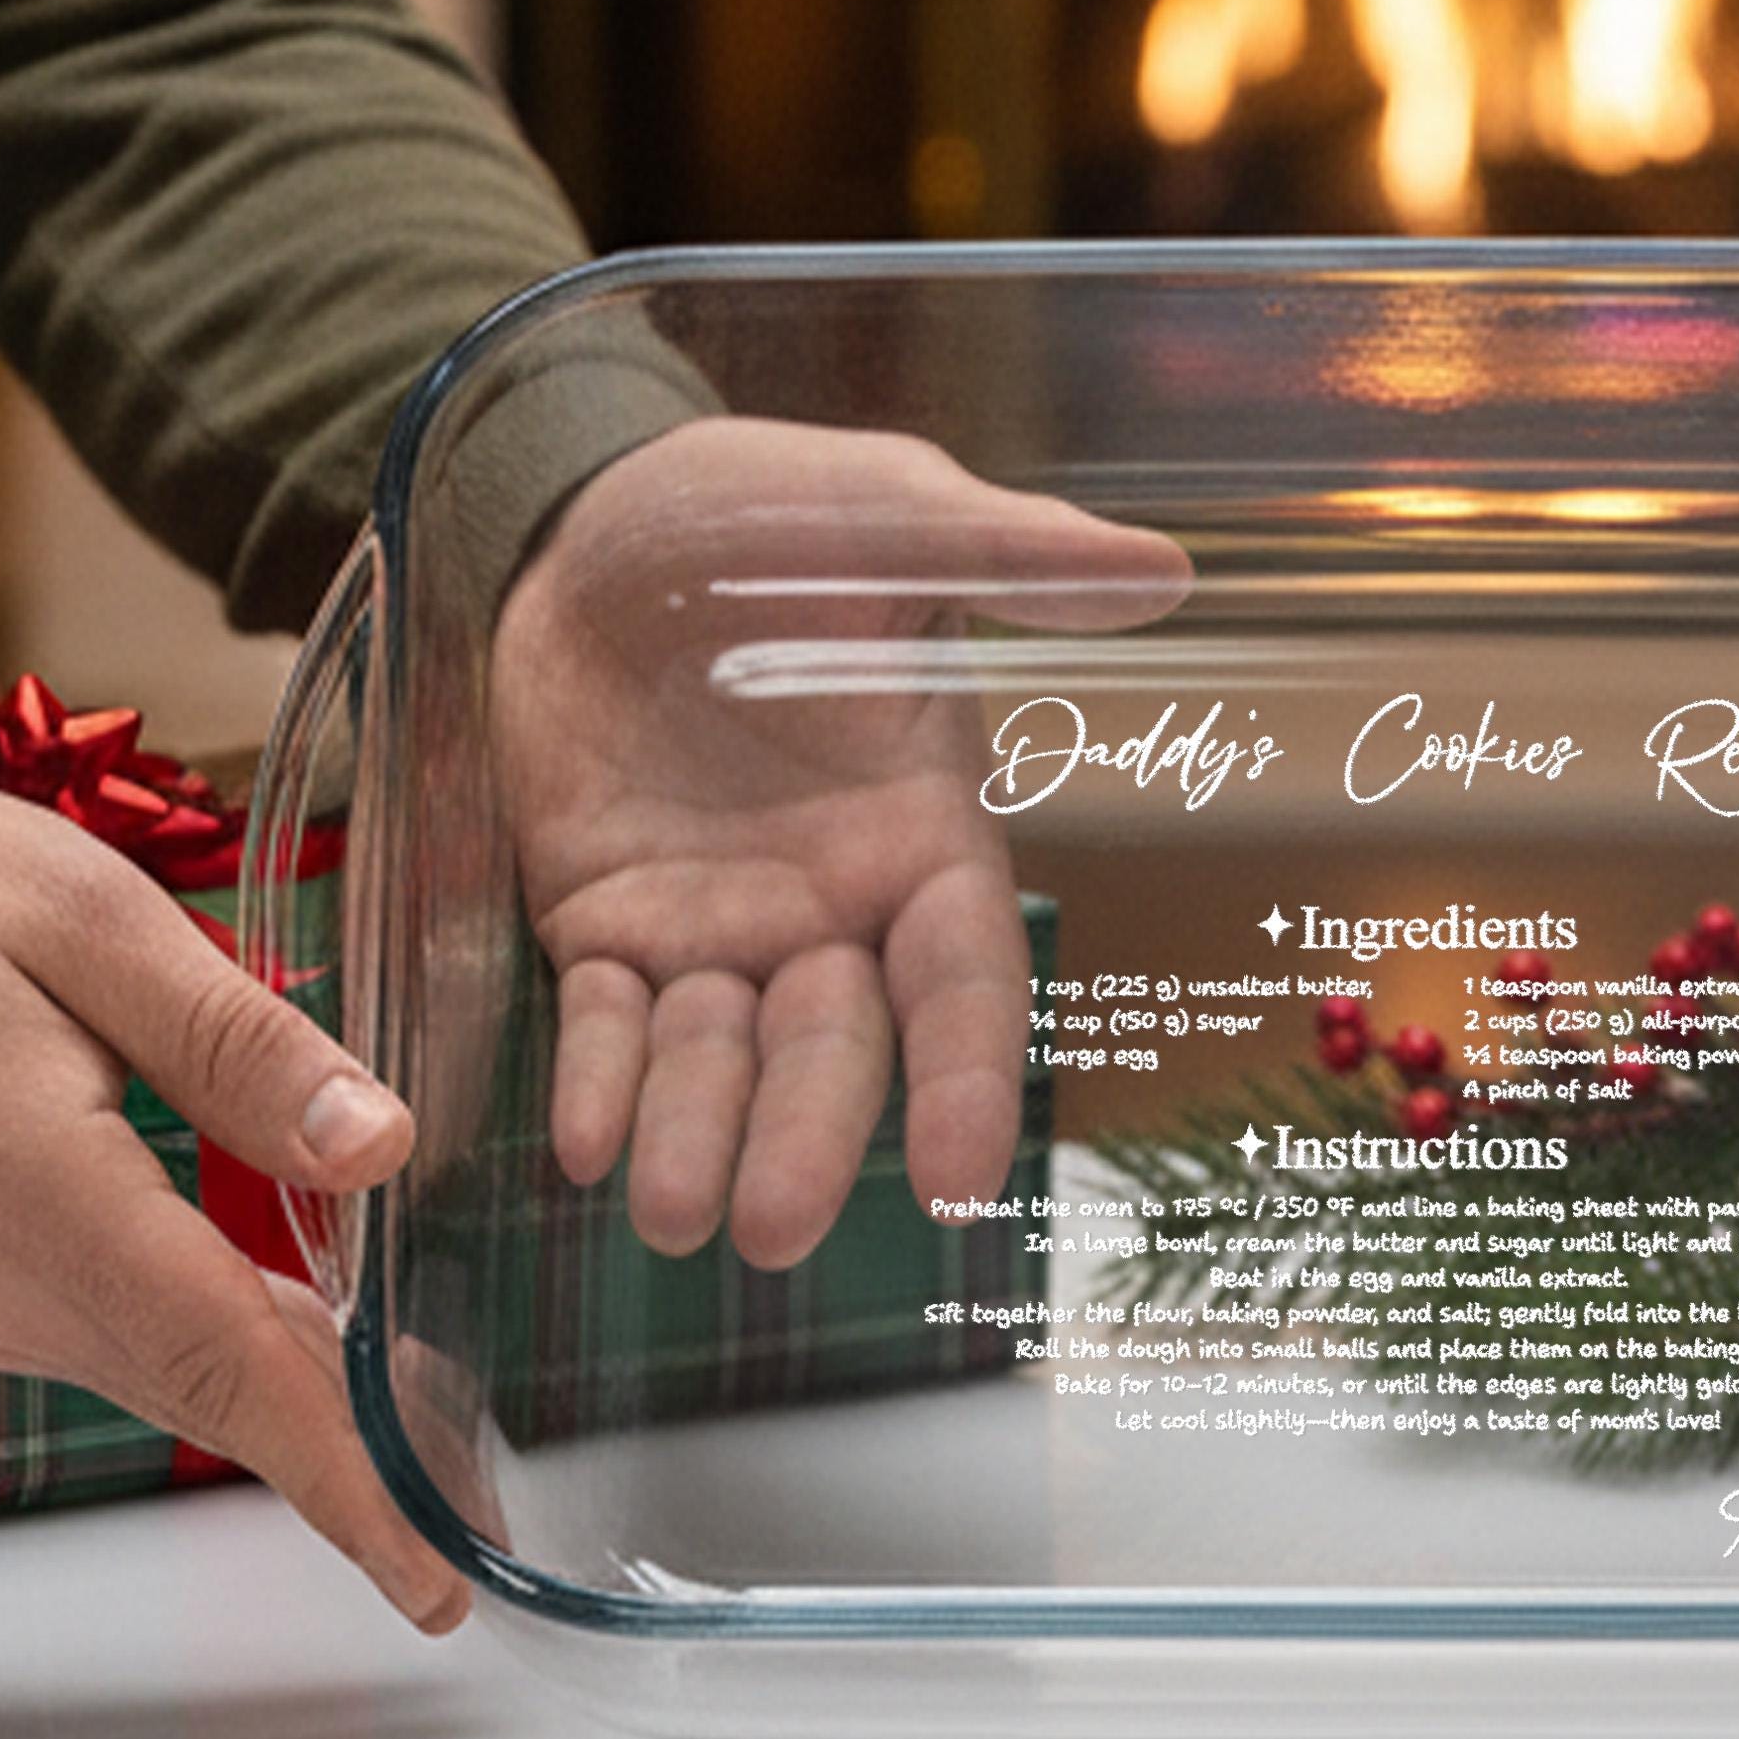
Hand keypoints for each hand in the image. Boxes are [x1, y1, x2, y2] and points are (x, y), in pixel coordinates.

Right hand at [0, 784, 459, 1628]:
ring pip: (177, 1373)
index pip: (225, 1369)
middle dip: (356, 1468)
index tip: (428, 1582)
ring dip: (304, 1411)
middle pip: (217, 1395)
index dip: (340, 1482)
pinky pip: (132, 1333)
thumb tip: (386, 1148)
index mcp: (37, 1195)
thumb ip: (239, 1045)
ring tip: (438, 1447)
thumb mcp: (83, 921)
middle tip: (480, 1517)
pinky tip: (326, 1349)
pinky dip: (237, 1353)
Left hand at [490, 417, 1190, 1264]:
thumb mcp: (881, 516)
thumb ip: (1005, 555)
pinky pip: (606, 1022)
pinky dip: (597, 1082)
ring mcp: (717, 926)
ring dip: (696, 1139)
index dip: (970, 1080)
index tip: (967, 1184)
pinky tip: (582, 1140)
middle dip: (810, 1141)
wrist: (576, 511)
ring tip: (668, 1214)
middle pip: (839, 1051)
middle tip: (773, 1227)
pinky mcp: (603, 921)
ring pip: (720, 1062)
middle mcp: (832, 905)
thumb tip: (1162, 572)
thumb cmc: (753, 511)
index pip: (965, 980)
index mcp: (923, 829)